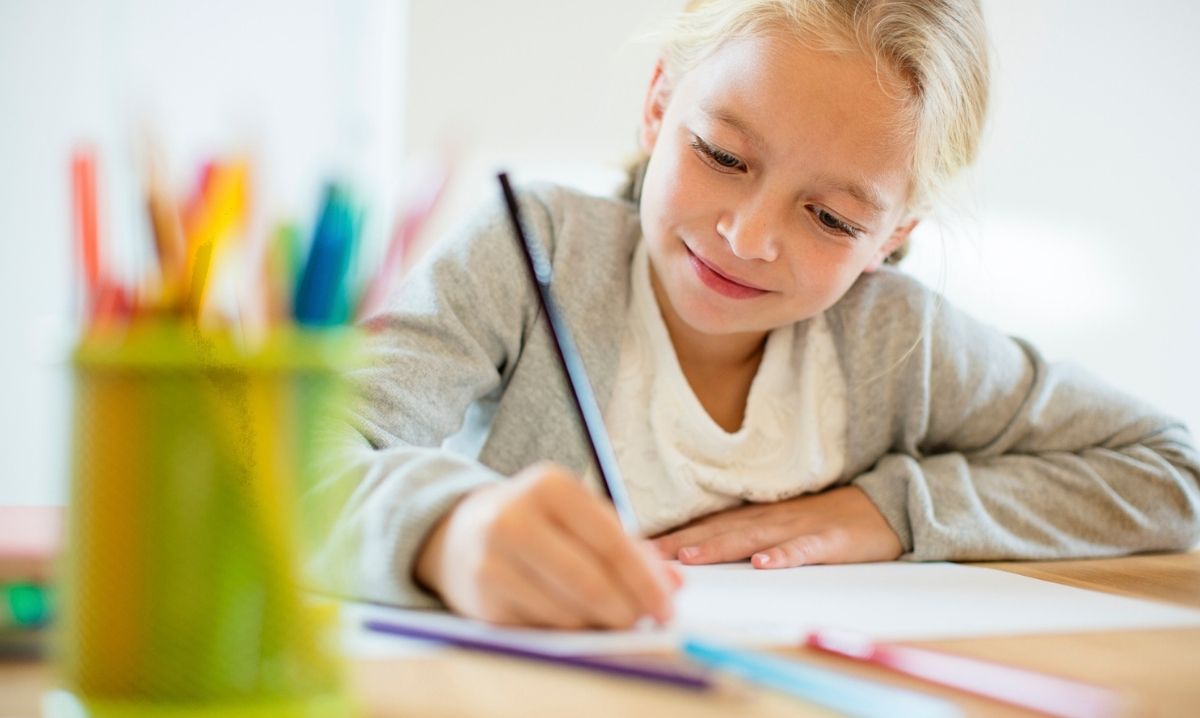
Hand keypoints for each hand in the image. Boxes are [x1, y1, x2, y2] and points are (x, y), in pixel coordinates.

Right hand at [414, 462, 680, 628]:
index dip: (645, 580)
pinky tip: (574, 620)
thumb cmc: (539, 523)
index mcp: (549, 485)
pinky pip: (542, 627)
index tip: (666, 607)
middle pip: (590, 580)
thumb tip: (674, 585)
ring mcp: (493, 558)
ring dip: (598, 624)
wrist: (463, 533)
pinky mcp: (482, 597)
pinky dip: (567, 631)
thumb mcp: (580, 517)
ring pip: (567, 611)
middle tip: (644, 623)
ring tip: (610, 619)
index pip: (610, 541)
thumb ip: (629, 546)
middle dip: (627, 610)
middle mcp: (515, 517)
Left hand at [651, 486, 901, 568]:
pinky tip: (764, 564)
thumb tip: (703, 546)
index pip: (709, 523)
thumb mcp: (784, 520)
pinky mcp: (831, 539)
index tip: (638, 545)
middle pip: (720, 529)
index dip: (674, 533)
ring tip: (690, 556)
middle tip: (646, 554)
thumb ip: (748, 531)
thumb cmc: (831, 517)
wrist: (888, 504)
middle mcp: (772, 517)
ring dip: (719, 546)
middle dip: (681, 541)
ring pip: (753, 536)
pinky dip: (783, 556)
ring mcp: (801, 526)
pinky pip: (804, 549)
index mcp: (759, 514)